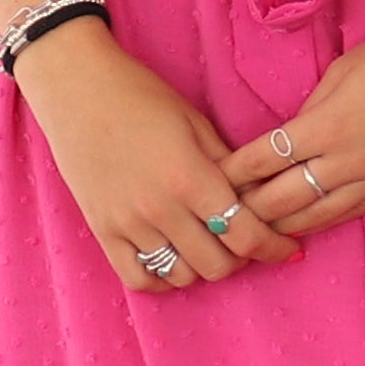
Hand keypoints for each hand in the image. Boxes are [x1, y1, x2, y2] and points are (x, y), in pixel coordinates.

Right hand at [14, 24, 304, 294]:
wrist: (76, 88)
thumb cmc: (141, 96)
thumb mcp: (196, 123)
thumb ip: (230, 167)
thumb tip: (261, 201)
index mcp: (191, 177)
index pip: (245, 234)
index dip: (274, 248)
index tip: (288, 248)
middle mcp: (160, 208)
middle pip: (217, 265)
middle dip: (241, 257)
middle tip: (244, 241)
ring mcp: (127, 223)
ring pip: (182, 276)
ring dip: (204, 267)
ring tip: (208, 246)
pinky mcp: (102, 230)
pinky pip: (139, 278)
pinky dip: (164, 278)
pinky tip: (174, 260)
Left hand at [219, 15, 364, 235]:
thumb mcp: (339, 74)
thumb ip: (311, 112)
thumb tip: (289, 138)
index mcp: (325, 126)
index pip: (263, 159)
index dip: (233, 173)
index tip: (213, 179)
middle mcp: (347, 162)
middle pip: (282, 200)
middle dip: (248, 209)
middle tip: (225, 216)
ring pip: (316, 218)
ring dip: (282, 227)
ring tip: (257, 232)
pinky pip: (353, 214)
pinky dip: (323, 223)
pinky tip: (304, 229)